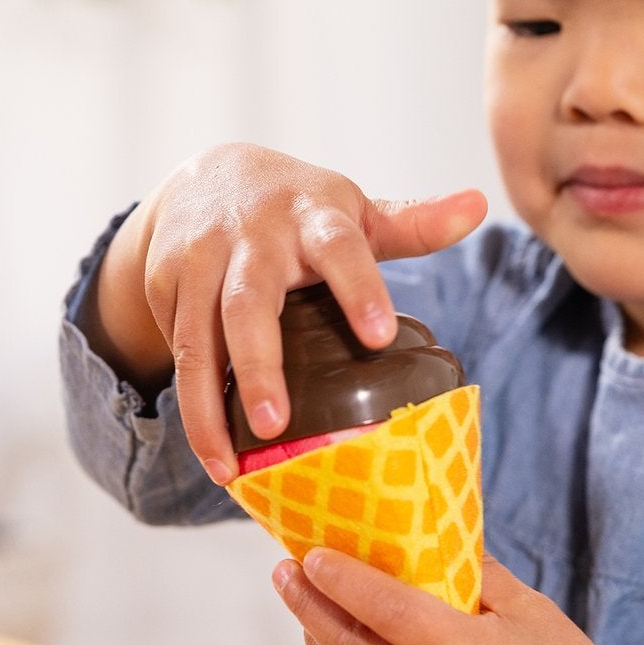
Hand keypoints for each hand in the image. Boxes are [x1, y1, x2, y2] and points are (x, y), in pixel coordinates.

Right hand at [83, 142, 486, 481]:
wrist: (206, 177)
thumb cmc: (300, 209)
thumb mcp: (356, 212)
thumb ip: (415, 223)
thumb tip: (480, 207)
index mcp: (312, 218)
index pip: (340, 249)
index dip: (358, 289)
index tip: (377, 338)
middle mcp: (250, 237)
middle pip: (248, 303)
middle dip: (259, 365)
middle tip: (276, 426)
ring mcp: (199, 261)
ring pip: (198, 339)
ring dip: (207, 407)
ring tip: (227, 467)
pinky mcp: (164, 285)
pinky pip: (178, 351)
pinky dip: (191, 404)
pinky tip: (212, 451)